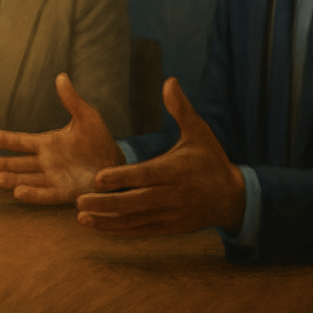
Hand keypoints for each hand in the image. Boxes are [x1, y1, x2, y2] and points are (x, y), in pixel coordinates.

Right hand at [0, 73, 125, 203]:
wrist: (117, 163)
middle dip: (0, 163)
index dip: (2, 139)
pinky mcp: (65, 192)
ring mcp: (53, 178)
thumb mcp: (87, 117)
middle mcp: (46, 162)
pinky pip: (45, 194)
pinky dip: (32, 194)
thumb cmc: (100, 140)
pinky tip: (18, 192)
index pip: (20, 141)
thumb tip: (61, 77)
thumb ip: (72, 100)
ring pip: (27, 179)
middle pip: (17, 163)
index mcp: (47, 143)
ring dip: (12, 179)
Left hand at [74, 77, 245, 235]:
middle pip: (136, 201)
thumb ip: (181, 110)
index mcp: (176, 170)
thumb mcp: (199, 133)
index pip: (146, 175)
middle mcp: (172, 195)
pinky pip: (140, 230)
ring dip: (108, 220)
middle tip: (80, 200)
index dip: (122, 177)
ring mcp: (170, 214)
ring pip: (135, 220)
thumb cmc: (211, 161)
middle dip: (107, 203)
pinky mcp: (168, 228)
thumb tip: (169, 82)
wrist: (232, 198)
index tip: (98, 177)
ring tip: (82, 216)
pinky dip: (119, 230)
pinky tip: (98, 226)